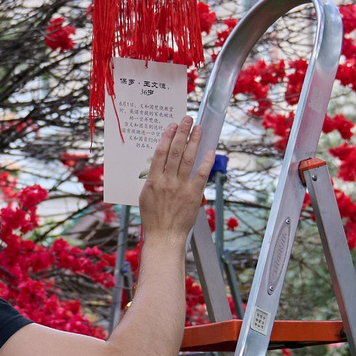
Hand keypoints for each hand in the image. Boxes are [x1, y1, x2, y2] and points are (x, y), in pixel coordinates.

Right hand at [136, 120, 207, 246]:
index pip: (160, 153)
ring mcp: (181, 187)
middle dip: (182, 133)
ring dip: (194, 141)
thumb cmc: (153, 219)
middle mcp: (167, 181)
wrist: (164, 236)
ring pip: (188, 159)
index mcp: (153, 180)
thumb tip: (159, 165)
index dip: (167, 136)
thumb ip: (152, 179)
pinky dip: (206, 162)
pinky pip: (201, 175)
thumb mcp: (145, 196)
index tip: (171, 125)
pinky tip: (210, 151)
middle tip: (187, 119)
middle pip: (175, 151)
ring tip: (198, 128)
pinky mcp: (193, 195)